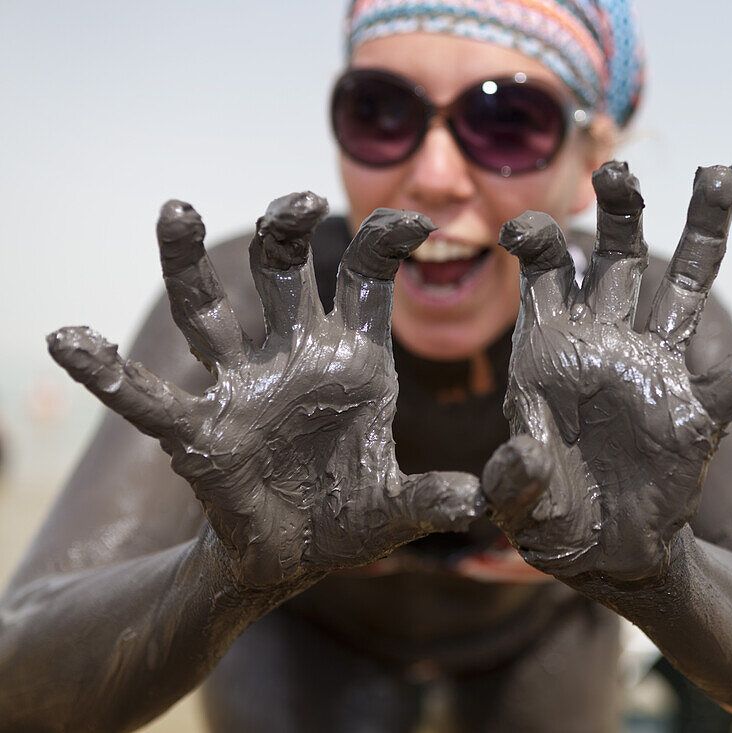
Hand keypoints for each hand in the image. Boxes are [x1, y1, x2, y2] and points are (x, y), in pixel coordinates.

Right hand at [48, 195, 482, 589]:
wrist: (298, 556)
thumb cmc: (351, 516)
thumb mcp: (400, 508)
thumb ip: (435, 498)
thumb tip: (478, 502)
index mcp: (354, 358)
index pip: (366, 276)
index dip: (386, 241)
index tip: (417, 222)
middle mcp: (294, 357)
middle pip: (282, 273)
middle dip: (285, 232)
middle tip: (298, 202)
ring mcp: (243, 388)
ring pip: (210, 313)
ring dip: (189, 263)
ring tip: (177, 209)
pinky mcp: (201, 433)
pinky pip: (147, 399)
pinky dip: (107, 374)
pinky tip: (68, 339)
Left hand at [483, 162, 731, 581]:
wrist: (598, 550)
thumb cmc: (549, 513)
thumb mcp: (517, 501)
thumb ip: (511, 481)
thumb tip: (520, 459)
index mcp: (551, 350)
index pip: (548, 273)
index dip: (540, 242)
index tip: (522, 231)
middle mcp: (607, 346)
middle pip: (619, 260)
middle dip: (622, 213)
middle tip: (619, 171)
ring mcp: (658, 372)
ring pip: (686, 288)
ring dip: (702, 231)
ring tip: (719, 172)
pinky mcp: (699, 414)